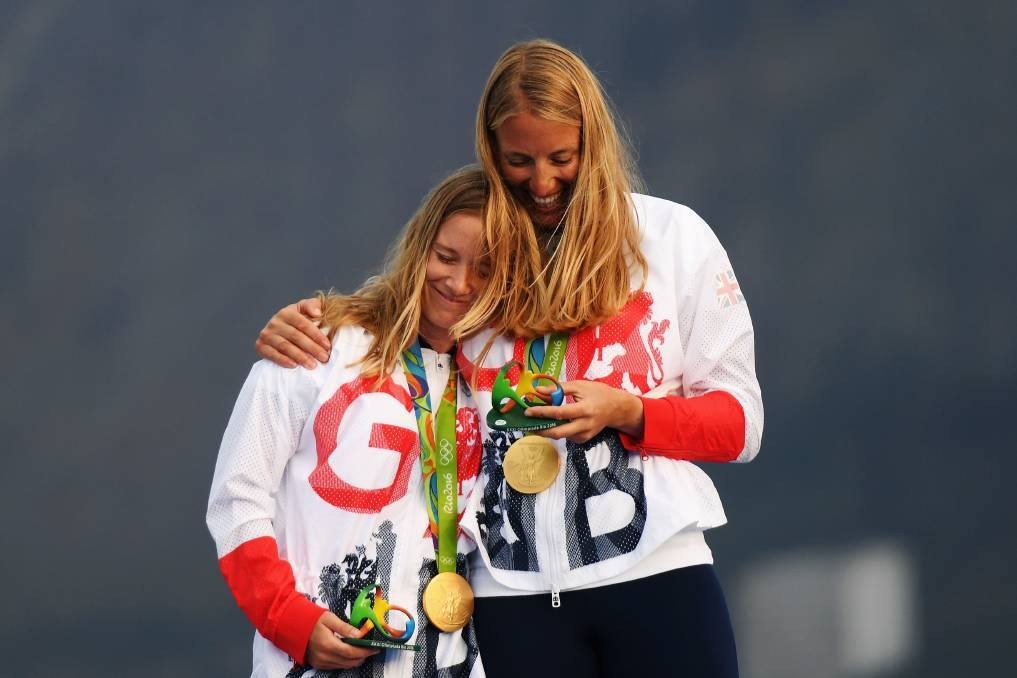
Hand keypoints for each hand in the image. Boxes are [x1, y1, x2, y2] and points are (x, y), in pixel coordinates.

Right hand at [255, 298, 330, 368]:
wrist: (279, 330)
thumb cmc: (298, 320)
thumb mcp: (305, 309)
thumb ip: (313, 305)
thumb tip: (317, 313)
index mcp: (286, 312)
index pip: (303, 324)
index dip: (316, 335)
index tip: (327, 346)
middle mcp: (274, 322)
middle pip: (295, 336)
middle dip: (312, 348)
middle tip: (324, 358)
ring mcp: (266, 334)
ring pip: (285, 346)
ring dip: (300, 357)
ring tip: (312, 365)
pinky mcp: (260, 346)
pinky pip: (272, 354)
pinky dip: (283, 360)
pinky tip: (294, 366)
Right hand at [305, 611, 378, 669]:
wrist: (295, 627)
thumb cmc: (313, 620)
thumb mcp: (329, 618)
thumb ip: (345, 627)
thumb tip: (360, 634)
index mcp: (328, 644)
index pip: (352, 652)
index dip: (365, 651)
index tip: (375, 648)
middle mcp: (325, 656)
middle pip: (350, 662)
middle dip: (363, 656)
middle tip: (371, 649)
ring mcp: (321, 662)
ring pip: (344, 666)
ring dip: (355, 660)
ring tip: (363, 651)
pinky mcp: (319, 665)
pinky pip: (337, 666)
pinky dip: (346, 662)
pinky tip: (350, 654)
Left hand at [524, 380, 643, 442]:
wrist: (617, 408)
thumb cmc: (598, 393)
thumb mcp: (580, 386)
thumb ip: (559, 388)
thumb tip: (539, 391)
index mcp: (585, 409)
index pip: (560, 412)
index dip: (543, 412)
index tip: (528, 412)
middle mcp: (585, 424)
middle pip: (559, 432)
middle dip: (541, 430)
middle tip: (528, 425)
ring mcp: (585, 434)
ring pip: (562, 436)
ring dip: (547, 431)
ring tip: (535, 423)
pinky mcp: (585, 439)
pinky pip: (567, 437)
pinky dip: (558, 431)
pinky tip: (553, 424)